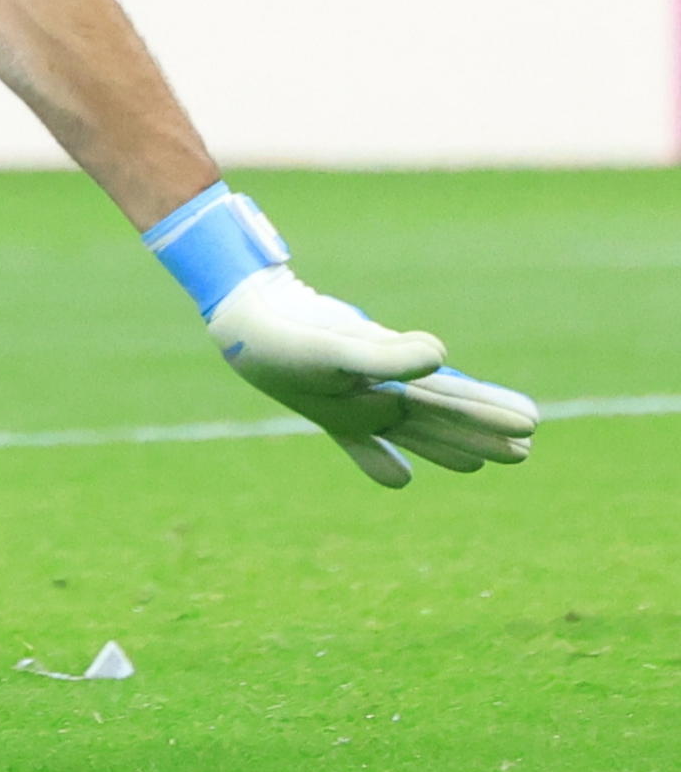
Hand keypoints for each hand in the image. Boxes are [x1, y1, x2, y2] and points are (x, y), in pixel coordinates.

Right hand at [203, 266, 538, 488]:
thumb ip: (387, 357)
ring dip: (465, 422)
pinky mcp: (358, 363)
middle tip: (526, 451)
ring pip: (426, 408)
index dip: (483, 420)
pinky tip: (435, 409)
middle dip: (480, 435)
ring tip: (500, 436)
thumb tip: (441, 356)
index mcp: (369, 413)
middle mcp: (372, 408)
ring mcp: (365, 389)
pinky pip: (401, 383)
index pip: (440, 416)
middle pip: (438, 423)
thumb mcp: (333, 351)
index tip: (529, 426)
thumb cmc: (283, 343)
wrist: (242, 321)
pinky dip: (428, 395)